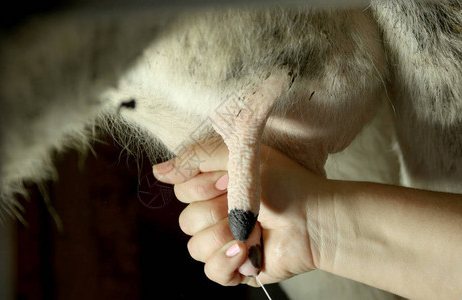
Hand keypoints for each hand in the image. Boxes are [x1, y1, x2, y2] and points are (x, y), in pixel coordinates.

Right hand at [153, 143, 328, 286]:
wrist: (316, 216)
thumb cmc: (284, 182)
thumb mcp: (240, 155)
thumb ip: (196, 157)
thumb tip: (157, 172)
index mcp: (214, 190)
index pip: (181, 192)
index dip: (200, 189)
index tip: (227, 182)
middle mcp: (216, 216)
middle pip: (186, 222)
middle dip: (217, 213)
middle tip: (246, 206)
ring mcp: (225, 243)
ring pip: (195, 248)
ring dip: (226, 237)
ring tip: (255, 229)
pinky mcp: (237, 268)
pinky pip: (212, 272)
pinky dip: (230, 260)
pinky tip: (248, 249)